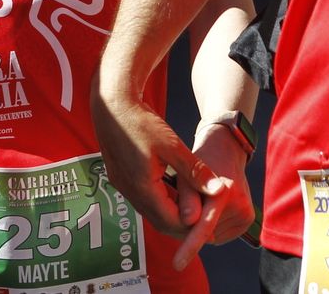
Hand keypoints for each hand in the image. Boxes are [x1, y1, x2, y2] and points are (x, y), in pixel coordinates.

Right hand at [89, 88, 230, 267]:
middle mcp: (129, 191)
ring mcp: (122, 186)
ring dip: (171, 212)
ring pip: (151, 211)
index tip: (210, 220)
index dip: (191, 225)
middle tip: (204, 219)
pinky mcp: (120, 178)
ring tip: (194, 206)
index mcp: (142, 187)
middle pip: (159, 221)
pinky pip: (143, 200)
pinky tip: (174, 191)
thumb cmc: (140, 121)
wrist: (111, 104)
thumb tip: (218, 190)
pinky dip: (160, 201)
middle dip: (182, 224)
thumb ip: (195, 171)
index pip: (170, 222)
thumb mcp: (172, 145)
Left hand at [181, 118, 256, 247]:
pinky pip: (222, 234)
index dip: (189, 247)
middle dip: (193, 226)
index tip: (178, 264)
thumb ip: (186, 200)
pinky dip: (213, 226)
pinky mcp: (249, 218)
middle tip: (190, 201)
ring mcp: (247, 212)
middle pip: (206, 234)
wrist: (224, 151)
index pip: (203, 227)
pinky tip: (212, 206)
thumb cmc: (199, 162)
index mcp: (222, 192)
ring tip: (204, 199)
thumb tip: (187, 224)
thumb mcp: (185, 176)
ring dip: (204, 225)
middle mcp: (239, 204)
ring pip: (214, 236)